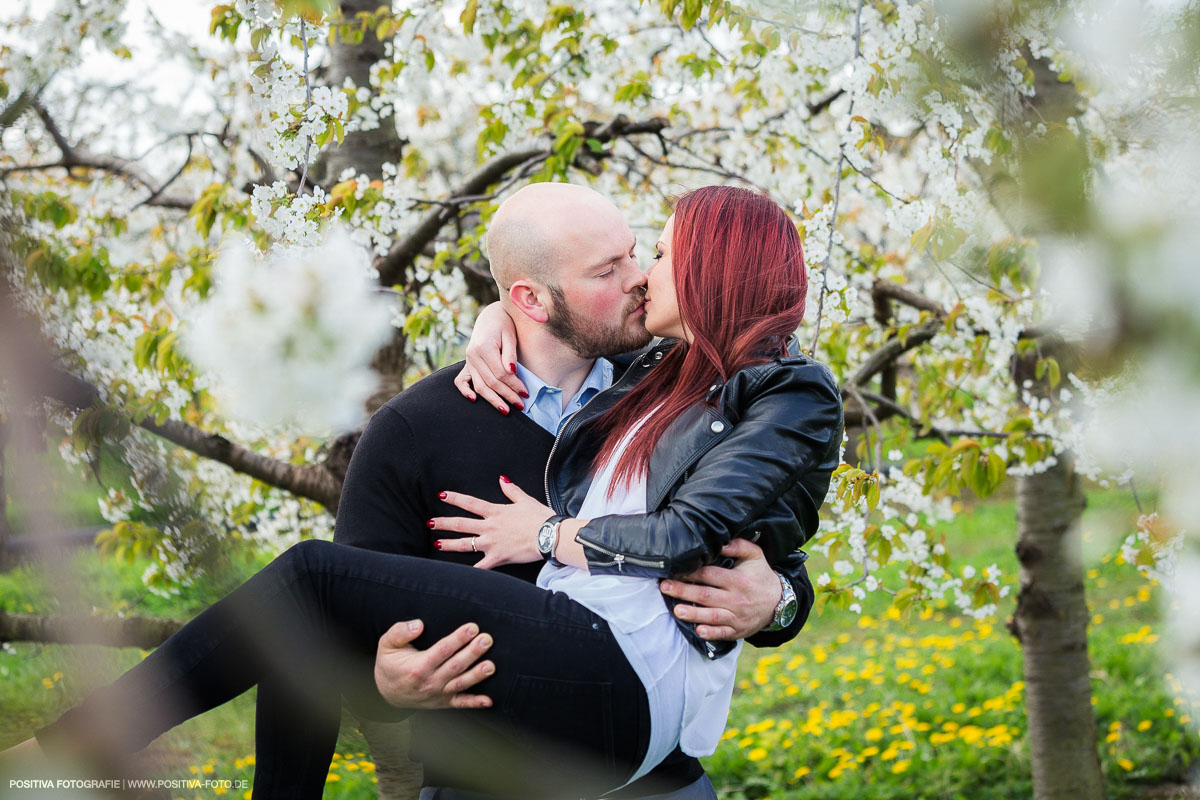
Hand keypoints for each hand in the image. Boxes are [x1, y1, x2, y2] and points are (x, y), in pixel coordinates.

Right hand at [374, 619, 495, 709]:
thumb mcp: (386, 644)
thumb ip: (400, 632)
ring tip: (491, 666)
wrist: (387, 693)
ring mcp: (438, 694)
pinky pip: (461, 704)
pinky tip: (489, 701)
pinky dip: (475, 703)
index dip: (458, 639)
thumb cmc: (390, 664)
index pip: (442, 650)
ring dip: (477, 675)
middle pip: (455, 666)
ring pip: (461, 684)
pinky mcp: (444, 702)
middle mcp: (430, 682)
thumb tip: (419, 625)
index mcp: (417, 667)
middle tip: (487, 639)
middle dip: (473, 652)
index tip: (472, 627)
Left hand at [432, 477, 555, 568]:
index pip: (470, 503)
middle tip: (429, 523)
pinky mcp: (498, 558)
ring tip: (437, 543)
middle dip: (443, 523)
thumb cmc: (540, 517)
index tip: (441, 495)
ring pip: (465, 544)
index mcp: (495, 512)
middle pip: (461, 524)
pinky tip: (459, 574)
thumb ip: (511, 490)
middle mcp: (489, 527)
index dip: (454, 498)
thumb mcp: (525, 500)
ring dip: (449, 544)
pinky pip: (480, 566)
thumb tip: (502, 479)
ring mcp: (491, 543)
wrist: (549, 535)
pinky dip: (470, 571)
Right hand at [454, 302, 527, 412]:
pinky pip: (461, 380)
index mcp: (484, 347)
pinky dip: (465, 391)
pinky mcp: (467, 363)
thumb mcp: (510, 335)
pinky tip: (473, 400)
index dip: (514, 385)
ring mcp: (468, 360)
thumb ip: (510, 354)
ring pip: (479, 385)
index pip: (500, 374)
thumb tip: (512, 372)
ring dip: (492, 399)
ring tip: (505, 410)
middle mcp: (473, 355)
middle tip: (520, 405)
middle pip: (491, 382)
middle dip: (507, 395)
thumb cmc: (504, 324)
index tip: (526, 393)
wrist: (491, 316)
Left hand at [659, 538, 781, 639]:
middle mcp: (736, 599)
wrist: (779, 602)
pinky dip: (711, 633)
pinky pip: (722, 633)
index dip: (691, 572)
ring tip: (676, 610)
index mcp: (737, 580)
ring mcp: (737, 617)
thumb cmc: (761, 576)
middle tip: (665, 588)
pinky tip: (698, 631)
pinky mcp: (737, 630)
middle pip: (706, 595)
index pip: (710, 575)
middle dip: (684, 591)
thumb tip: (720, 542)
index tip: (675, 571)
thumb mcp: (755, 555)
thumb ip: (738, 546)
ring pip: (712, 616)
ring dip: (693, 614)